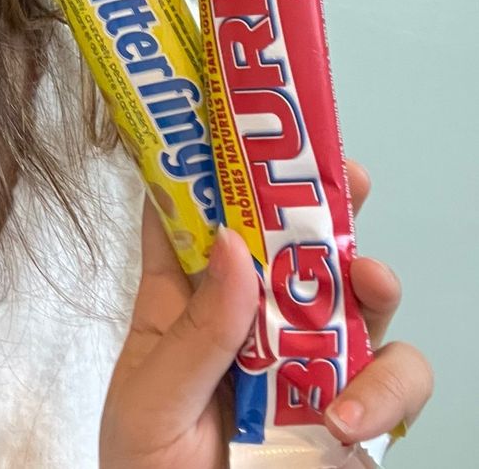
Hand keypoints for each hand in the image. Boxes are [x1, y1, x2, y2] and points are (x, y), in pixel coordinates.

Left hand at [99, 159, 432, 468]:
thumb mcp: (149, 402)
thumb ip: (193, 332)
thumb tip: (232, 243)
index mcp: (187, 303)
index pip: (198, 218)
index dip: (217, 166)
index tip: (237, 121)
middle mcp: (253, 320)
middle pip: (295, 241)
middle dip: (325, 199)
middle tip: (345, 174)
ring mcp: (308, 364)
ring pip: (357, 299)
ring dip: (371, 278)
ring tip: (367, 281)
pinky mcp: (353, 415)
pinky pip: (391, 383)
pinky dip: (384, 392)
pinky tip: (346, 419)